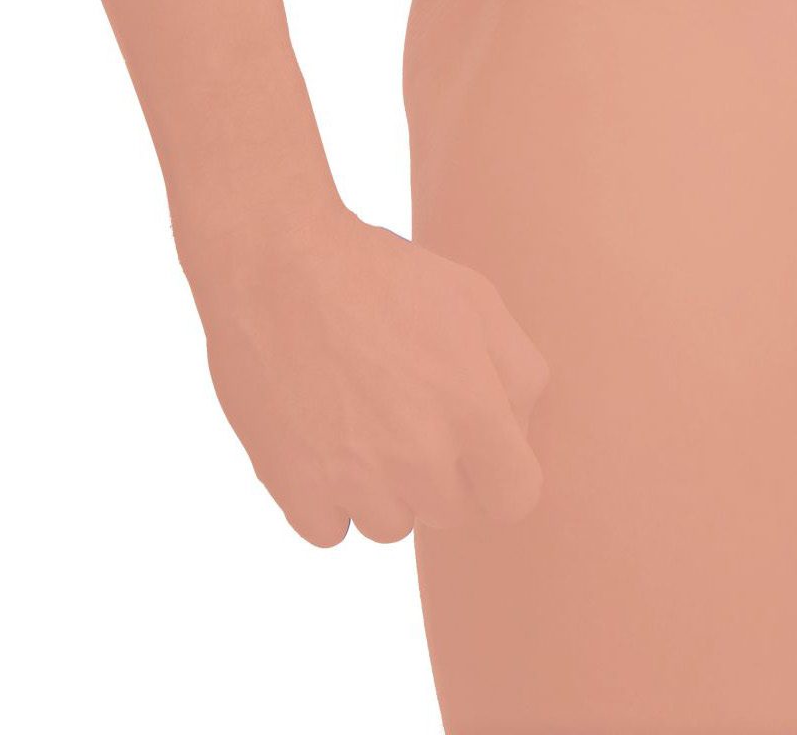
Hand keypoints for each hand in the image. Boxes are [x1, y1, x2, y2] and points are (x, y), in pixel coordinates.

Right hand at [174, 193, 548, 546]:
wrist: (277, 265)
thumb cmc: (379, 277)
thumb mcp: (475, 298)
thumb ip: (519, 372)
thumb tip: (519, 432)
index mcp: (473, 409)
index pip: (515, 497)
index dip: (498, 473)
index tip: (474, 449)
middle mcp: (420, 457)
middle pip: (450, 511)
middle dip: (438, 472)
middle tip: (405, 412)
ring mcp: (356, 481)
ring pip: (389, 525)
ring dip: (381, 489)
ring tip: (358, 420)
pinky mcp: (297, 492)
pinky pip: (329, 531)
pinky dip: (324, 499)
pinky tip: (318, 440)